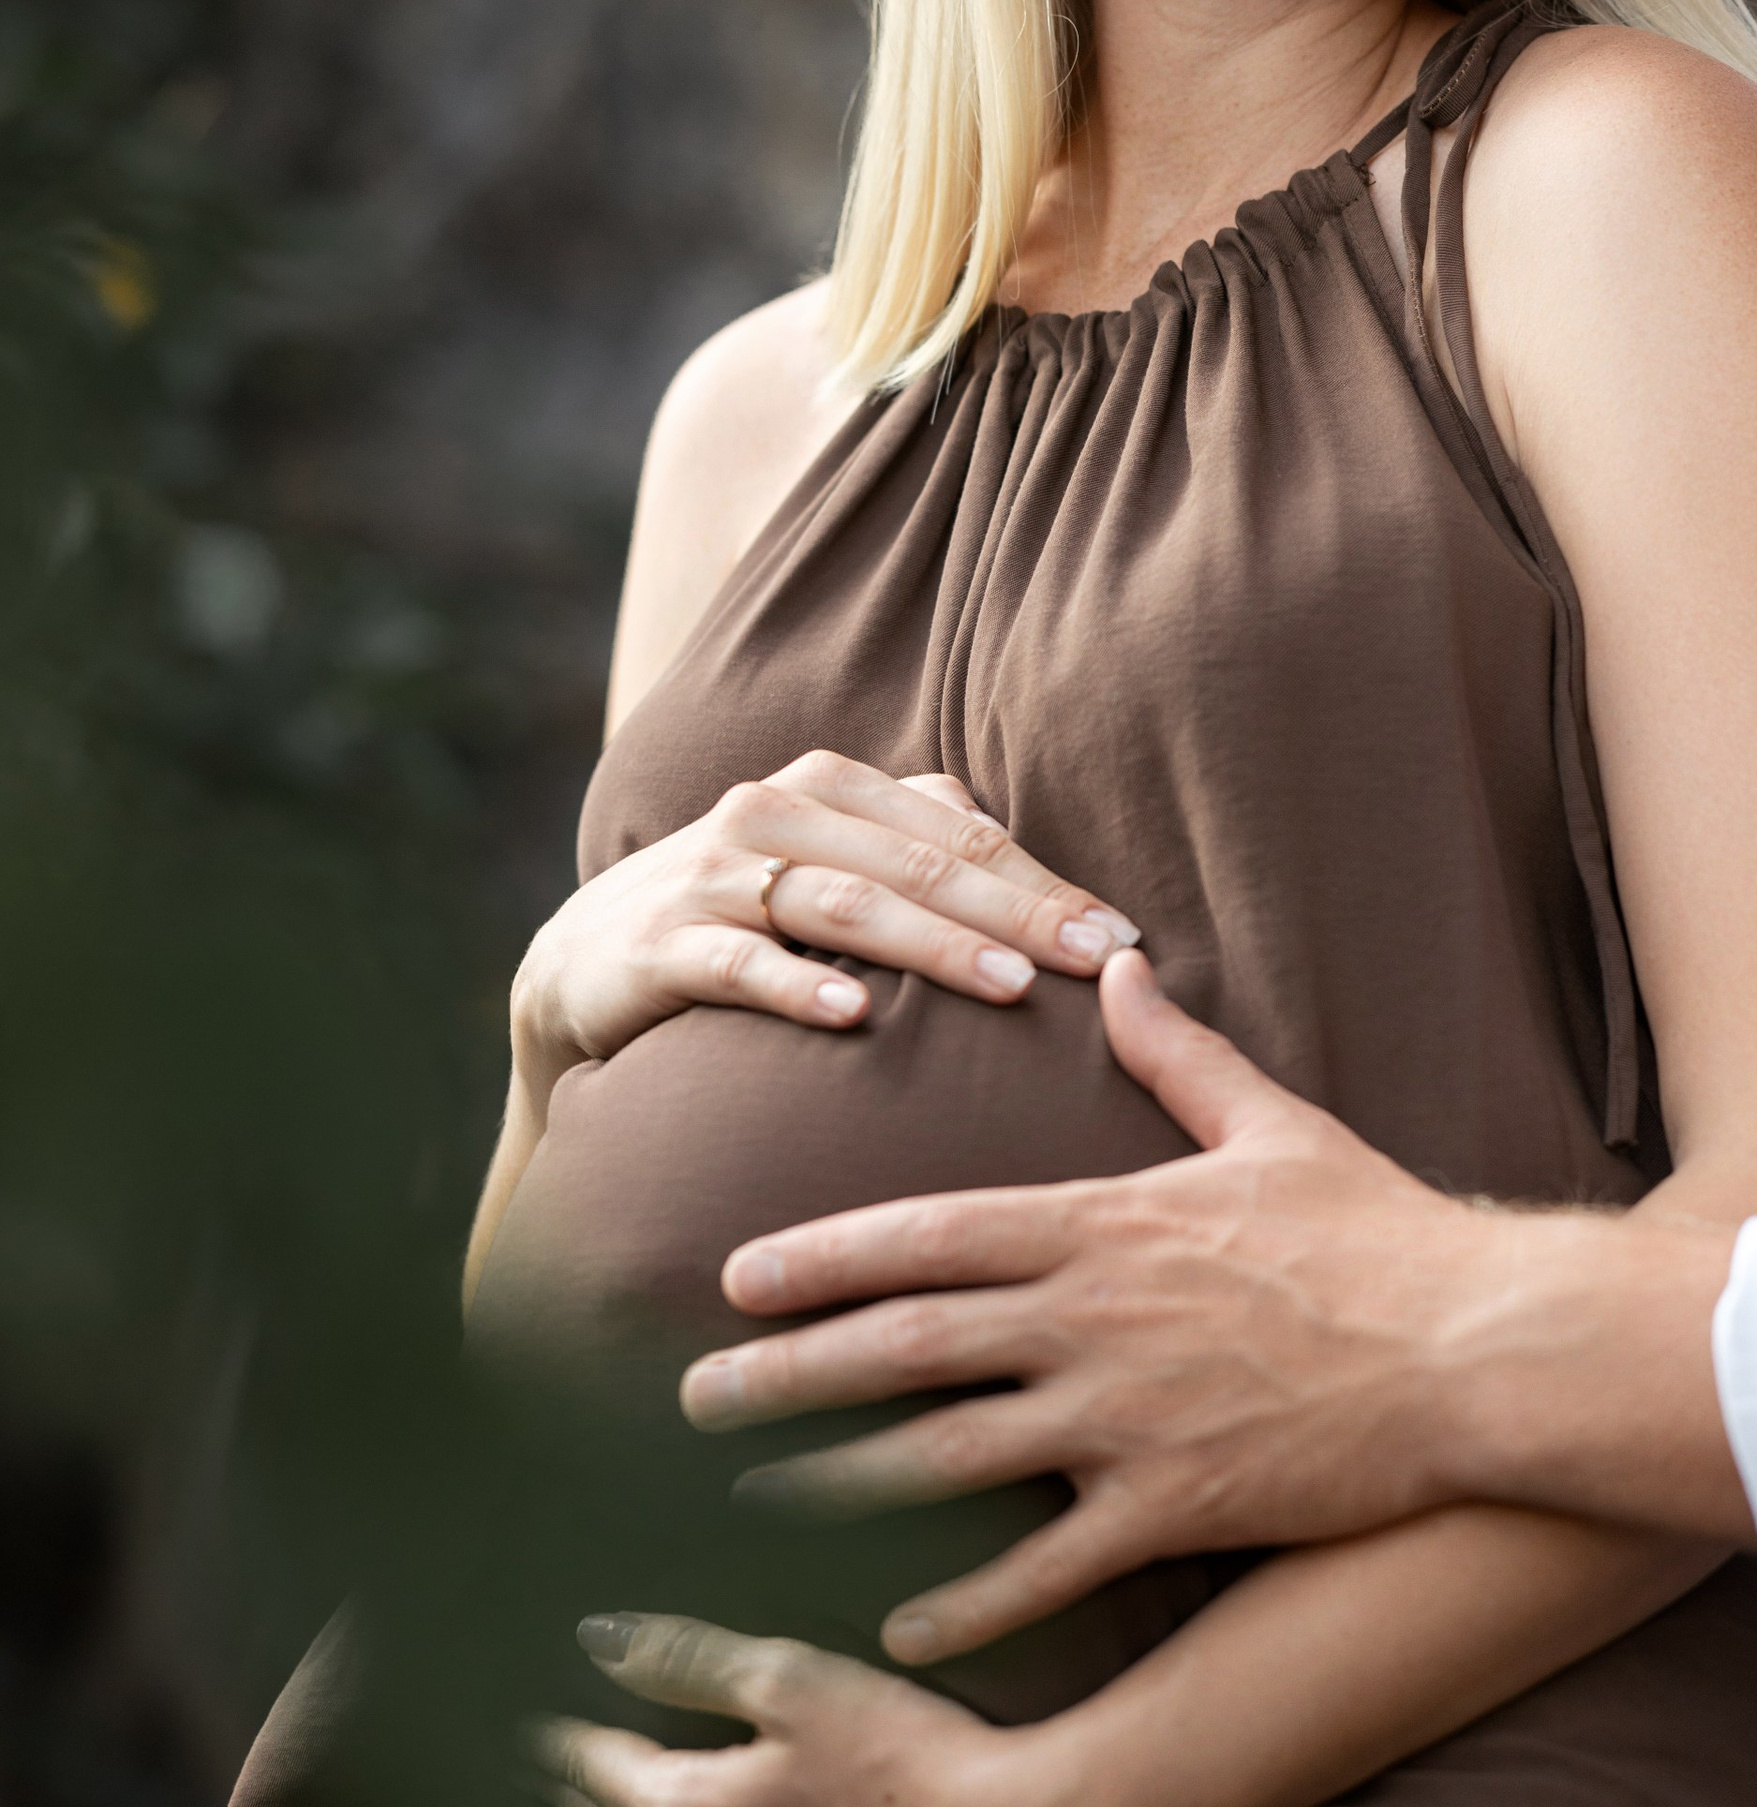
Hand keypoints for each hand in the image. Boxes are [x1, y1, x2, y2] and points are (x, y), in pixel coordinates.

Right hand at [507, 752, 1138, 1110]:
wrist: (580, 967)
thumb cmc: (740, 918)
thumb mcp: (830, 869)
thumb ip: (920, 853)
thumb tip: (1049, 881)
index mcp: (832, 787)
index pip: (963, 832)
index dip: (1046, 883)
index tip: (1126, 939)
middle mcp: (775, 813)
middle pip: (920, 862)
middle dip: (1018, 912)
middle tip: (1098, 962)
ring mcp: (713, 876)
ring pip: (846, 905)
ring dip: (934, 944)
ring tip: (1009, 986)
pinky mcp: (659, 944)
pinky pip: (739, 963)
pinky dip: (798, 988)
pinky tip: (854, 1018)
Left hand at [681, 949, 1540, 1659]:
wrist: (1480, 1344)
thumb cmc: (1382, 1233)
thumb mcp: (1274, 1125)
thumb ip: (1180, 1055)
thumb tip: (1124, 966)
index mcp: (1106, 1222)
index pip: (928, 1233)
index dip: (821, 1258)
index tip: (734, 1281)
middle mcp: (1094, 1318)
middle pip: (902, 1346)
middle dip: (783, 1376)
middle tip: (687, 1406)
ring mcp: (1127, 1418)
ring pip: (945, 1459)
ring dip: (834, 1487)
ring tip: (742, 1515)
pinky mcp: (1174, 1507)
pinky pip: (1042, 1569)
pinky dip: (962, 1605)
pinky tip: (889, 1636)